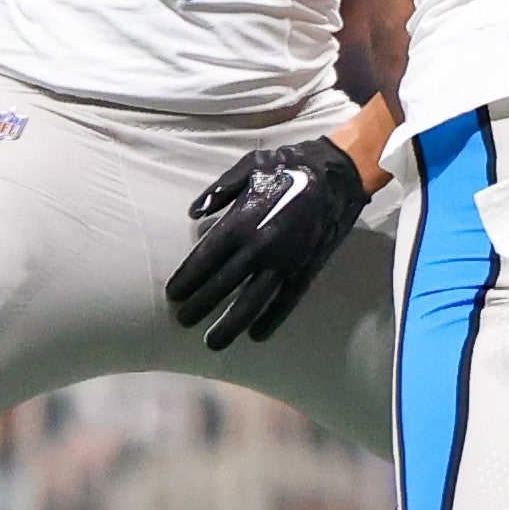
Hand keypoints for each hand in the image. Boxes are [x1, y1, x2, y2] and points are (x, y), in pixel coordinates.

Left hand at [168, 137, 371, 349]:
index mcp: (242, 221)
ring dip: (230, 324)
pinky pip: (286, 300)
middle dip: (200, 306)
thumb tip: (194, 212)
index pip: (206, 258)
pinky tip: (256, 336)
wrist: (335, 173)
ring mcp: (284, 261)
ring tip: (211, 343)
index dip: (187, 279)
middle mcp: (260, 246)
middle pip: (223, 285)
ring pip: (252, 301)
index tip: (173, 295)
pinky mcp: (305, 268)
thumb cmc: (287, 165)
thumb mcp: (248, 165)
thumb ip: (218, 190)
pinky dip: (271, 320)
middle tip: (182, 321)